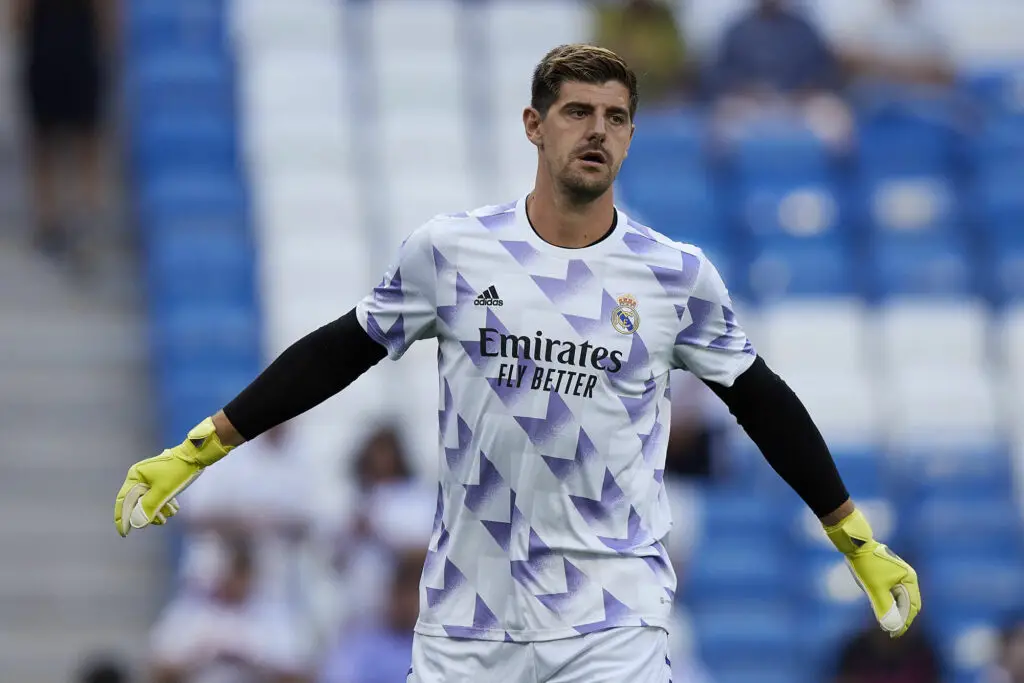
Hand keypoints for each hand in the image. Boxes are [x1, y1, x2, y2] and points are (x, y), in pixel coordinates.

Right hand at [114, 418, 233, 536]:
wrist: (197, 455)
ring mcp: (150, 477)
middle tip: (161, 521)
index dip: (122, 518)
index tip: (124, 533)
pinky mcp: (161, 479)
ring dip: (159, 510)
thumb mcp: (163, 491)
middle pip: (137, 502)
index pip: (123, 500)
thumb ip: (148, 507)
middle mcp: (140, 476)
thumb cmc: (178, 471)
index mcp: (135, 476)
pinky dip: (164, 504)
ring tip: (171, 514)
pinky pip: (158, 496)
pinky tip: (174, 509)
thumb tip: (135, 524)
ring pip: (149, 500)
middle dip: (149, 514)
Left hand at [825, 508, 920, 636]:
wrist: (856, 544)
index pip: (911, 607)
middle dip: (902, 619)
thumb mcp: (874, 588)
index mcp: (909, 579)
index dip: (904, 623)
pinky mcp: (890, 574)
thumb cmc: (867, 564)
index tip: (895, 635)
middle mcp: (907, 577)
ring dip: (896, 612)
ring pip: (901, 599)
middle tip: (892, 632)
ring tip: (886, 626)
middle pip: (909, 604)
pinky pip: (894, 593)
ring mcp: (899, 575)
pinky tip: (882, 611)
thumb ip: (884, 607)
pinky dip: (890, 603)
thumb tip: (891, 627)